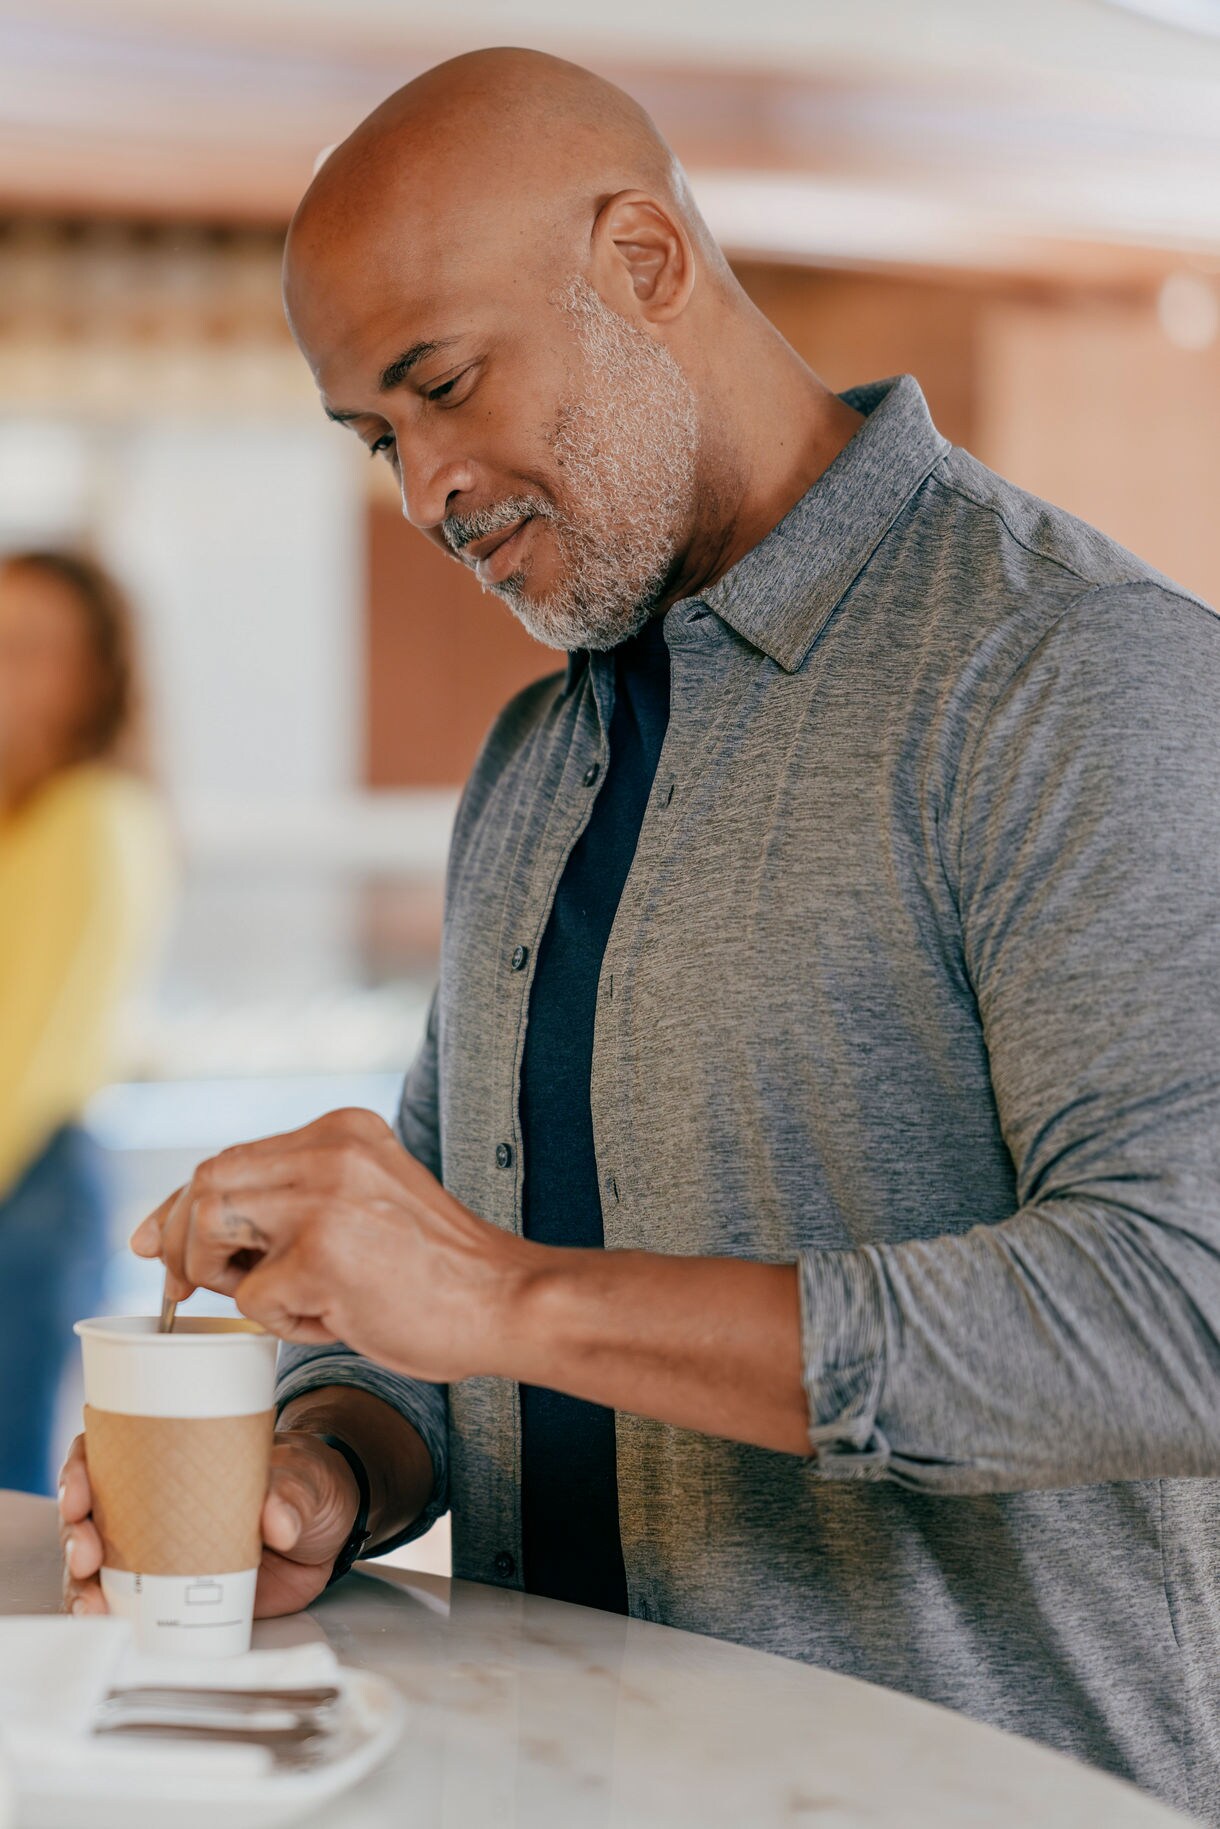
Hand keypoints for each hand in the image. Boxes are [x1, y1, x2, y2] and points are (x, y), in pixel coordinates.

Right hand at [58, 1427, 359, 1619]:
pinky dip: (117, 1620)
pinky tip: (113, 1630)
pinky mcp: (176, 1593)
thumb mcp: (305, 1478)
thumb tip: (277, 1522)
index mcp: (175, 1455)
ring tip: (92, 1607)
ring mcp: (161, 1550)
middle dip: (76, 1538)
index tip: (79, 1498)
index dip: (79, 1471)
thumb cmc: (309, 1483)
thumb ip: (292, 1496)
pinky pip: (134, 1607)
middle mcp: (155, 1502)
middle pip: (92, 1515)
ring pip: (101, 1567)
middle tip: (87, 1559)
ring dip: (84, 1588)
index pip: (108, 1452)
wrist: (331, 1529)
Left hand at [128, 1107, 533, 1381]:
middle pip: (207, 1181)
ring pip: (211, 1226)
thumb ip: (290, 1203)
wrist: (505, 1300)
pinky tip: (335, 1318)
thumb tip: (171, 1235)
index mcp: (342, 1129)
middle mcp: (330, 1148)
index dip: (180, 1204)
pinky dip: (281, 1320)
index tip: (155, 1242)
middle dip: (180, 1240)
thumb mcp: (364, 1203)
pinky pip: (251, 1295)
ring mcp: (325, 1197)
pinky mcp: (322, 1254)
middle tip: (184, 1288)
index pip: (231, 1158)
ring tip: (282, 1299)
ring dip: (222, 1275)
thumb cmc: (434, 1272)